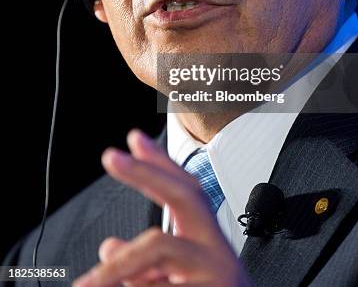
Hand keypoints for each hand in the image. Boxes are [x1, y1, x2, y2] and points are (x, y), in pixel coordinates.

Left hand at [72, 129, 251, 285]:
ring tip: (86, 286)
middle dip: (146, 172)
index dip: (159, 163)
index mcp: (207, 244)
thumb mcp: (174, 281)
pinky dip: (134, 286)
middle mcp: (217, 252)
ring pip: (159, 245)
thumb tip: (109, 243)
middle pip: (185, 195)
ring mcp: (216, 273)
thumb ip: (145, 261)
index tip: (132, 140)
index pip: (186, 190)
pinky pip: (158, 286)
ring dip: (117, 265)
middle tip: (110, 157)